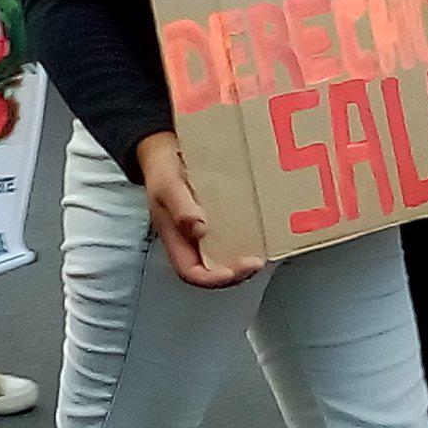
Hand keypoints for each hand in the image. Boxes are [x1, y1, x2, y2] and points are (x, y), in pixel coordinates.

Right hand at [136, 133, 263, 288]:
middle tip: (257, 262)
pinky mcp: (220, 218)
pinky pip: (234, 235)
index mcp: (175, 239)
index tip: (235, 269)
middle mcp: (191, 240)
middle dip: (236, 273)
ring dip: (245, 260)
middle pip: (213, 270)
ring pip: (225, 256)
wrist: (167, 149)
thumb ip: (180, 206)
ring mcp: (206, 231)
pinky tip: (263, 232)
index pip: (191, 272)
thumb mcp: (166, 185)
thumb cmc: (163, 169)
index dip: (213, 278)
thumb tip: (199, 228)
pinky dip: (249, 239)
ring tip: (264, 251)